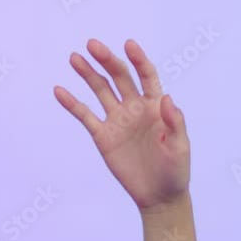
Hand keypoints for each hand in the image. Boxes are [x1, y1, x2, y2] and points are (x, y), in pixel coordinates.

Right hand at [54, 39, 190, 212]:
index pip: (146, 76)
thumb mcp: (180, 147)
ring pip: (100, 90)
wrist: (158, 195)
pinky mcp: (103, 136)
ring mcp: (117, 120)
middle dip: (107, 60)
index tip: (128, 44)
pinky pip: (85, 116)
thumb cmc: (175, 170)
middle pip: (120, 77)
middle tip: (92, 44)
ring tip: (74, 57)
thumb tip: (167, 99)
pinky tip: (59, 90)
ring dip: (88, 73)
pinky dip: (72, 103)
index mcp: (156, 105)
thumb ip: (175, 123)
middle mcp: (135, 107)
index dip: (138, 59)